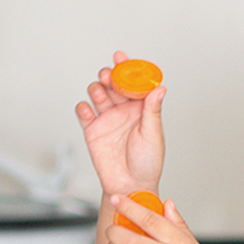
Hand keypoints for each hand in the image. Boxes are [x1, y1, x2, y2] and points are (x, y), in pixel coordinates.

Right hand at [74, 52, 165, 195]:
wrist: (130, 186)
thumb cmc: (148, 163)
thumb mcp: (153, 135)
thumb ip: (153, 110)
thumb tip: (160, 88)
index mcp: (141, 108)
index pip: (133, 82)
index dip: (127, 67)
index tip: (121, 57)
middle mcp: (123, 110)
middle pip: (112, 83)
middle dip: (108, 75)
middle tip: (108, 76)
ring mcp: (107, 119)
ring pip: (97, 93)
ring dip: (96, 89)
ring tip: (99, 94)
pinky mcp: (92, 130)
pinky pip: (83, 113)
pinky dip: (83, 108)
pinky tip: (88, 111)